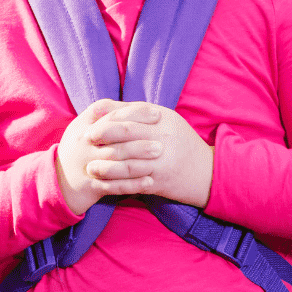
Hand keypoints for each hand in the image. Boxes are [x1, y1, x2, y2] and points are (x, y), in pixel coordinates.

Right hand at [55, 99, 162, 214]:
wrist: (58, 180)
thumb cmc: (79, 148)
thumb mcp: (84, 127)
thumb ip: (105, 114)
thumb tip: (136, 105)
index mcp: (84, 126)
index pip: (112, 114)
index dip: (135, 112)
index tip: (157, 114)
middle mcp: (84, 144)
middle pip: (114, 137)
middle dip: (140, 138)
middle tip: (162, 140)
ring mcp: (87, 165)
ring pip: (115, 162)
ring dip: (139, 159)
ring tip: (159, 156)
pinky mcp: (90, 186)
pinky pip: (113, 186)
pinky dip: (132, 184)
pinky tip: (150, 182)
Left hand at [78, 101, 214, 209]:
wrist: (206, 172)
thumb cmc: (181, 142)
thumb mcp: (165, 120)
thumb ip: (134, 112)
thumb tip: (100, 106)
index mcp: (163, 120)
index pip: (129, 116)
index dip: (107, 120)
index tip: (90, 126)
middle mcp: (162, 138)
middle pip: (126, 135)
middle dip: (103, 137)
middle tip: (86, 142)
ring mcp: (162, 162)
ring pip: (127, 162)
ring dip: (105, 165)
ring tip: (90, 167)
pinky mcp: (160, 182)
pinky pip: (133, 184)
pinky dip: (116, 185)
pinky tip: (103, 185)